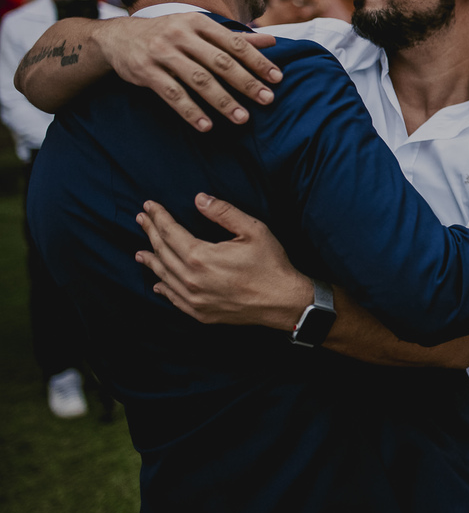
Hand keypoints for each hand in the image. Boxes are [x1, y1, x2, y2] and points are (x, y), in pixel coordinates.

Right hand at [97, 12, 282, 131]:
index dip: (258, 61)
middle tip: (267, 100)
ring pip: (198, 80)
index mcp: (198, 22)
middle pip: (220, 62)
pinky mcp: (145, 72)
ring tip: (242, 118)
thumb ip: (235, 38)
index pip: (234, 43)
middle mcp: (180, 34)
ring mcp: (161, 53)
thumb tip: (273, 42)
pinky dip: (190, 111)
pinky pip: (171, 95)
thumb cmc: (170, 34)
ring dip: (222, 101)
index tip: (278, 79)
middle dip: (246, 82)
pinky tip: (207, 126)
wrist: (118, 37)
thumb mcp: (200, 30)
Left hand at [134, 193, 309, 330]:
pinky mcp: (201, 313)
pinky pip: (174, 300)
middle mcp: (192, 280)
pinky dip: (163, 289)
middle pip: (163, 252)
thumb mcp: (254, 230)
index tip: (149, 206)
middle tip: (141, 219)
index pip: (171, 232)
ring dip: (151, 261)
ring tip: (140, 251)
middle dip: (151, 233)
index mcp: (201, 257)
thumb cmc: (271, 265)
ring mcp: (195, 300)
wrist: (284, 301)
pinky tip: (158, 283)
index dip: (159, 217)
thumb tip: (200, 199)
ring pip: (164, 277)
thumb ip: (224, 212)